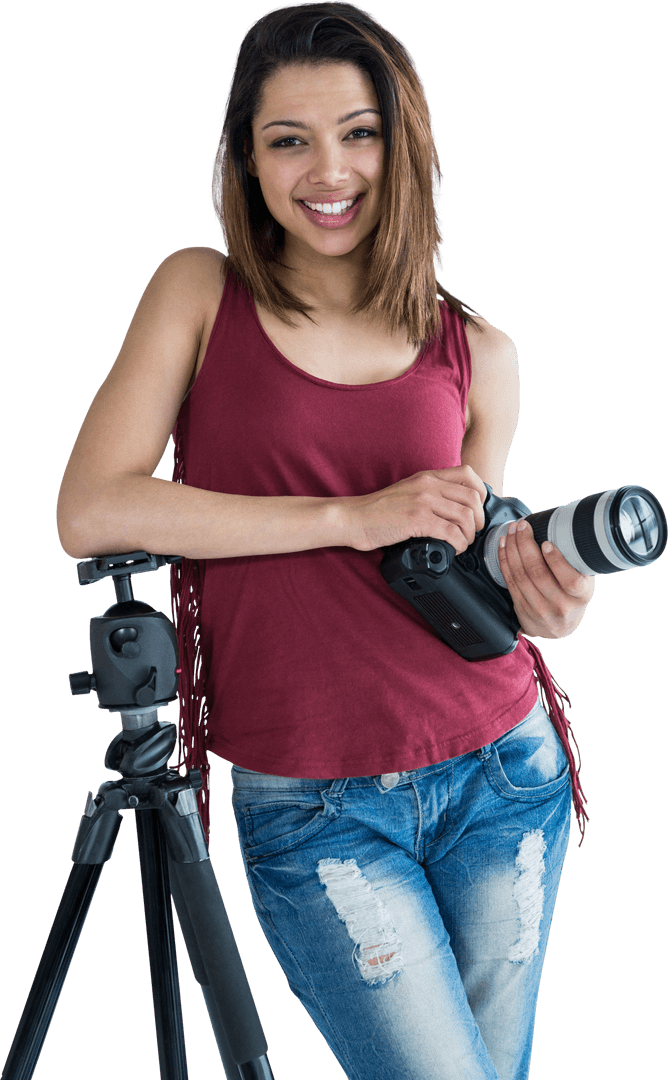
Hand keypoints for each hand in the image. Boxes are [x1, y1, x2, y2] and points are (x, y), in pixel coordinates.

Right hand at [345, 465, 487, 553]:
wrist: (354, 518)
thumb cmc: (378, 511)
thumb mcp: (408, 492)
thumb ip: (430, 494)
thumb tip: (454, 509)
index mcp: (428, 476)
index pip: (468, 474)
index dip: (481, 492)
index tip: (479, 509)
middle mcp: (428, 485)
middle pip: (472, 497)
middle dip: (479, 519)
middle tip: (473, 532)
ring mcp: (423, 501)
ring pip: (465, 516)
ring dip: (469, 535)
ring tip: (462, 544)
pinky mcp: (417, 519)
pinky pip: (451, 532)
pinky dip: (458, 544)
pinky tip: (453, 550)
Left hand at [498, 518, 594, 638]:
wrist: (560, 627)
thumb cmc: (572, 597)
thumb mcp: (584, 582)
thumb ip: (577, 563)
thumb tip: (566, 529)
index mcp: (580, 596)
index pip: (570, 580)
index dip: (556, 561)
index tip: (547, 543)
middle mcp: (561, 605)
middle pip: (538, 573)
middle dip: (526, 545)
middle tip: (522, 526)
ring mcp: (540, 610)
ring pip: (521, 576)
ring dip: (512, 549)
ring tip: (511, 531)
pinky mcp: (522, 609)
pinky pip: (510, 581)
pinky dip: (504, 561)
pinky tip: (504, 546)